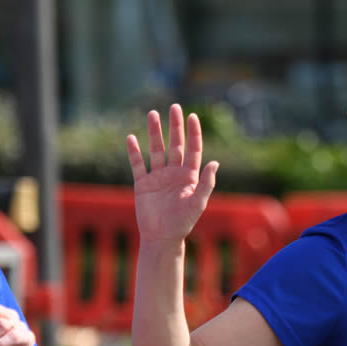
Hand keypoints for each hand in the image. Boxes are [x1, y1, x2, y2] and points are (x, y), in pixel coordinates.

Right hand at [126, 103, 219, 249]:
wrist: (162, 238)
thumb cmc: (183, 223)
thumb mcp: (197, 203)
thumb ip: (206, 183)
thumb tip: (214, 163)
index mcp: (189, 176)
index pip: (192, 149)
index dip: (193, 133)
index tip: (193, 116)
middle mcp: (174, 173)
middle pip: (175, 144)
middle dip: (175, 126)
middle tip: (174, 107)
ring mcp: (157, 177)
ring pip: (156, 150)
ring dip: (155, 132)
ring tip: (153, 114)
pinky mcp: (142, 184)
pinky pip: (137, 164)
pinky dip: (134, 152)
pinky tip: (131, 137)